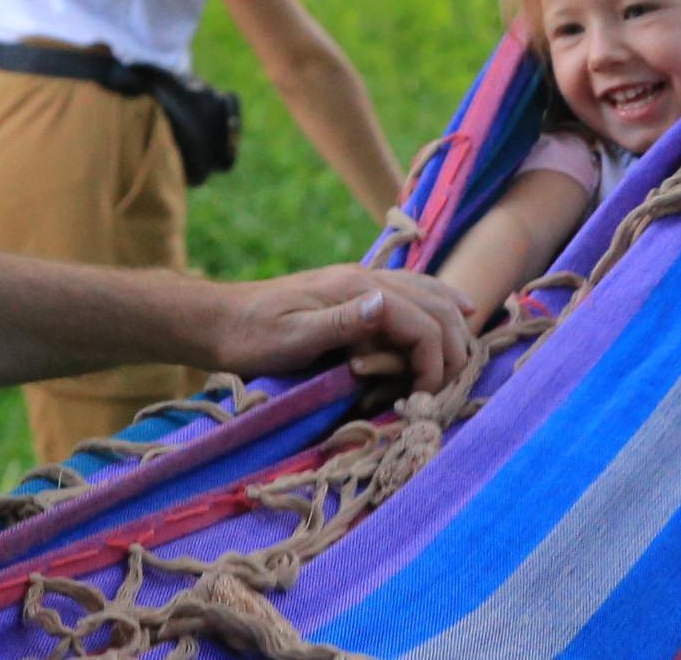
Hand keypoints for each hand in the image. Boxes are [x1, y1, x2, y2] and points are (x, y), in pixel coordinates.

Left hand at [204, 265, 476, 390]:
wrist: (218, 320)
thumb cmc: (250, 337)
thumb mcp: (291, 337)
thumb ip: (341, 322)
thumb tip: (387, 303)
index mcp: (357, 290)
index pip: (424, 325)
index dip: (433, 365)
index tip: (419, 400)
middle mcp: (369, 279)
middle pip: (439, 308)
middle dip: (450, 352)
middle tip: (436, 392)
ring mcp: (366, 283)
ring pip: (433, 294)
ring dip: (452, 329)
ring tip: (457, 364)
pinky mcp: (360, 293)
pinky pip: (418, 291)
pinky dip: (444, 304)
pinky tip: (462, 310)